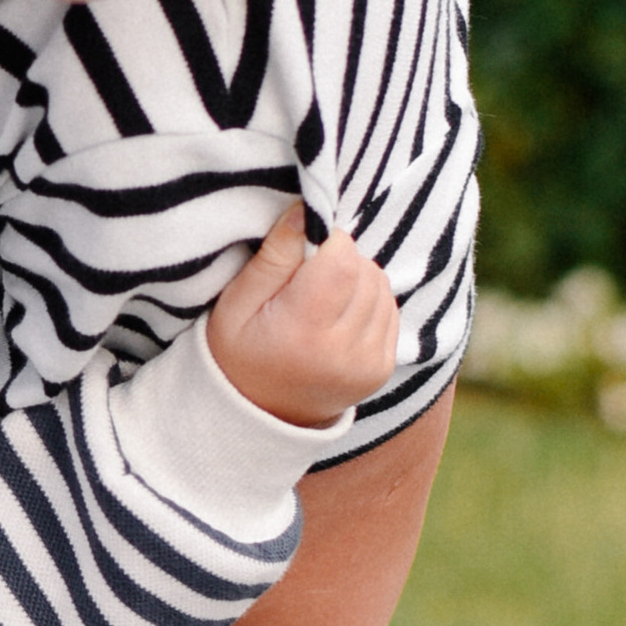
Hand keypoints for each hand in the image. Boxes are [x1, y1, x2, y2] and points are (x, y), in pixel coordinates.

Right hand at [206, 210, 400, 428]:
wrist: (259, 415)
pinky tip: (336, 314)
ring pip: (381, 285)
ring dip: (356, 277)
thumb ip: (273, 257)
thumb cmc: (238, 353)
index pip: (343, 260)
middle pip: (364, 270)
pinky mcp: (382, 368)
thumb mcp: (235, 304)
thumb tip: (306, 210)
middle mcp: (344, 352)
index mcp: (304, 332)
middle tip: (305, 276)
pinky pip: (390, 309)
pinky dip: (367, 300)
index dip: (328, 240)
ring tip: (320, 296)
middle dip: (339, 258)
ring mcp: (369, 363)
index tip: (303, 249)